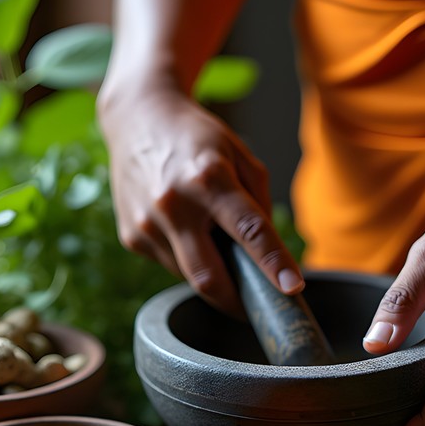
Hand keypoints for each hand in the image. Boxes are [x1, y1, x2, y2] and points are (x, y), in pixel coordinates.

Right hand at [98, 87, 304, 317]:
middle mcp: (174, 204)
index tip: (293, 288)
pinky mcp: (131, 237)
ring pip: (189, 276)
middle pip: (209, 278)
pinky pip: (169, 265)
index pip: (249, 229)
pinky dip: (186, 259)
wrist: (137, 117)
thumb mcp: (238, 154)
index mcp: (209, 178)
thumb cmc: (195, 137)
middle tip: (254, 307)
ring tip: (213, 244)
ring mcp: (147, 224)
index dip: (274, 263)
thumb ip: (257, 202)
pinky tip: (185, 230)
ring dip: (210, 274)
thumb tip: (266, 254)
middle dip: (235, 302)